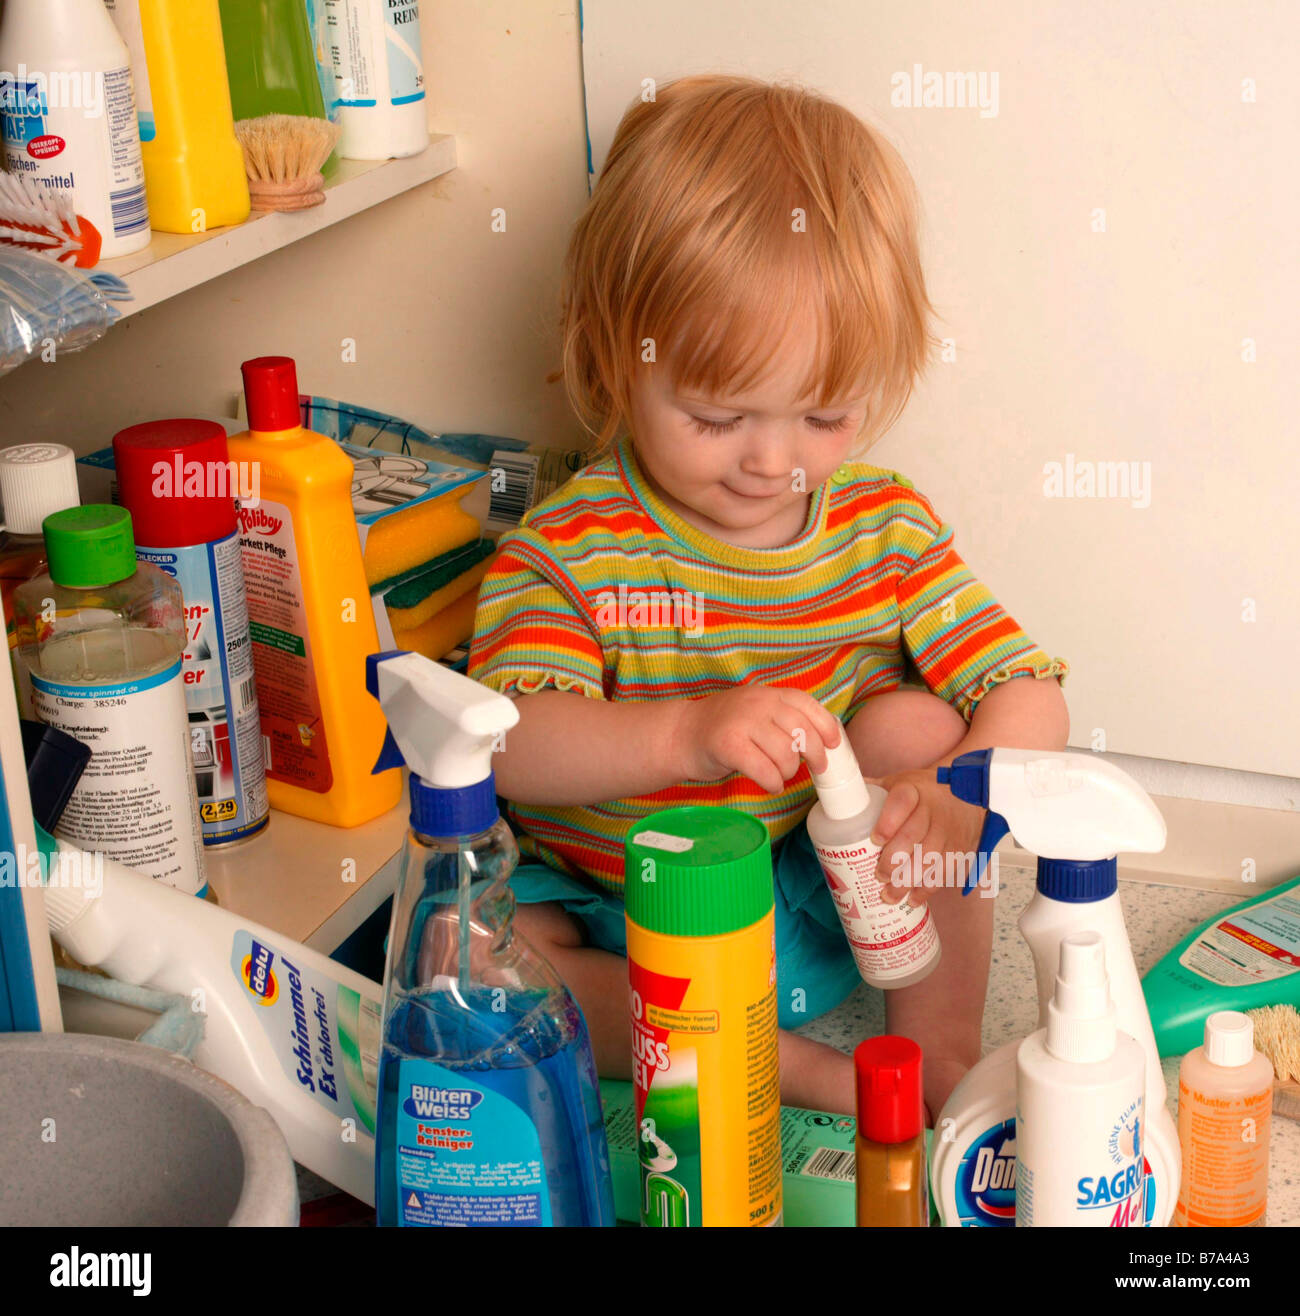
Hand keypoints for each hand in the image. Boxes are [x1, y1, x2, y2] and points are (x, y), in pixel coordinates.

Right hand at [675, 685, 843, 794]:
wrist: (680, 734)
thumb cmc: (724, 729)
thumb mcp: (756, 712)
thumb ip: (783, 718)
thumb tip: (822, 741)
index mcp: (768, 693)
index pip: (807, 705)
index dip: (825, 726)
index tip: (834, 744)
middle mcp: (757, 703)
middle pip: (801, 732)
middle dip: (814, 755)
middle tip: (814, 768)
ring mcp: (742, 722)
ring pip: (785, 755)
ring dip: (788, 772)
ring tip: (779, 775)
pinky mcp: (729, 745)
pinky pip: (765, 770)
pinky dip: (772, 783)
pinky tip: (768, 784)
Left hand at [868, 768, 985, 905]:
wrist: (964, 798)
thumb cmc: (920, 793)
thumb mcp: (897, 784)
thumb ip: (870, 792)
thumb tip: (836, 798)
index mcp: (912, 790)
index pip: (902, 801)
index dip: (888, 821)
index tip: (875, 840)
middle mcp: (932, 810)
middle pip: (913, 836)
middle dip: (894, 860)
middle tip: (878, 876)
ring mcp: (946, 831)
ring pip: (929, 858)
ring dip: (908, 880)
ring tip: (889, 895)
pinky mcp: (958, 849)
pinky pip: (944, 872)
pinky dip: (927, 889)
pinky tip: (912, 900)